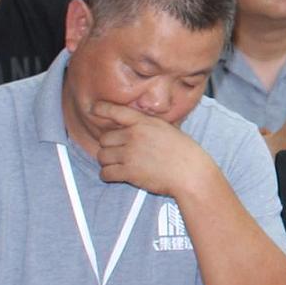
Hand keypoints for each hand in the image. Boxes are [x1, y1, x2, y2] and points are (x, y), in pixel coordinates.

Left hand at [90, 101, 212, 198]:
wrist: (191, 174)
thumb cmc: (185, 153)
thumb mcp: (170, 129)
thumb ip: (151, 125)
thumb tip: (139, 123)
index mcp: (145, 122)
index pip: (115, 111)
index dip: (101, 109)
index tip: (94, 109)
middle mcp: (134, 136)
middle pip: (104, 138)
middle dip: (109, 146)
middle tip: (118, 152)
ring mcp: (130, 154)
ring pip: (102, 156)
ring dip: (107, 161)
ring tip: (118, 164)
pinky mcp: (128, 172)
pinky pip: (105, 173)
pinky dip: (108, 175)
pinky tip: (117, 175)